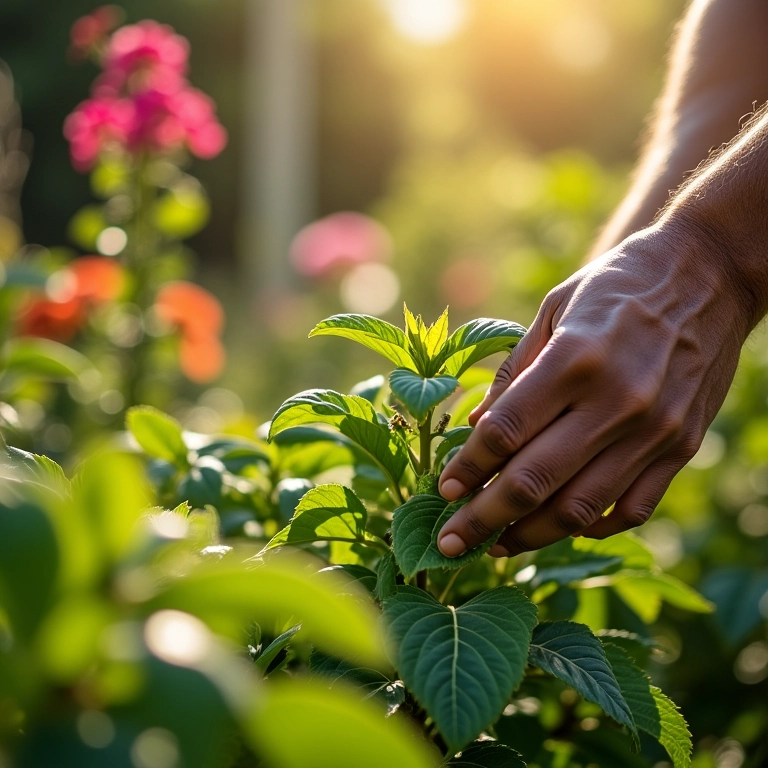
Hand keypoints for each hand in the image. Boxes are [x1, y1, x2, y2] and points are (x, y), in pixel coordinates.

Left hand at [436, 223, 752, 557]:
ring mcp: (654, 432)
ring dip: (530, 536)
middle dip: (482, 520)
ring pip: (579, 509)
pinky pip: (632, 509)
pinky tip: (561, 526)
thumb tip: (473, 426)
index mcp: (575, 359)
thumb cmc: (614, 288)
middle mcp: (616, 402)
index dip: (467, 467)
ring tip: (497, 545)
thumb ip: (513, 373)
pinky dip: (591, 527)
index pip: (505, 432)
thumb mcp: (553, 310)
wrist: (706, 275)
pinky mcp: (681, 448)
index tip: (443, 489)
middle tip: (451, 543)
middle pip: (534, 481)